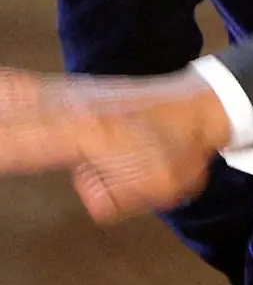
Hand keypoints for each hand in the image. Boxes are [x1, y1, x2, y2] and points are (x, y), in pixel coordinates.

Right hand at [0, 67, 232, 222]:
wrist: (200, 108)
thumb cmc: (179, 150)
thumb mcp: (153, 185)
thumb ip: (112, 195)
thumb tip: (90, 194)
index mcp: (82, 131)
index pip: (17, 144)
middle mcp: (68, 108)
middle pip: (6, 117)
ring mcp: (69, 97)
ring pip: (13, 98)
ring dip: (0, 103)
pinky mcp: (72, 94)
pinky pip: (26, 89)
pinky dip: (6, 89)